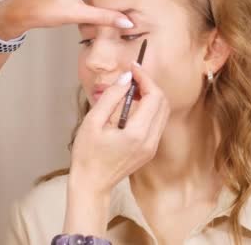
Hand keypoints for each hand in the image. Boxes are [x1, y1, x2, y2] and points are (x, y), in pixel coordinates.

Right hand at [69, 64, 169, 195]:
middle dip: (149, 85)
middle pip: (163, 102)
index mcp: (137, 134)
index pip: (154, 96)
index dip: (145, 78)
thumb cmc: (87, 154)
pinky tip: (132, 105)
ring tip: (130, 89)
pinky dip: (149, 109)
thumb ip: (111, 97)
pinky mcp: (149, 150)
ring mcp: (152, 147)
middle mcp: (150, 141)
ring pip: (162, 112)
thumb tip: (126, 78)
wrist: (91, 183)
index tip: (132, 68)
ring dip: (150, 96)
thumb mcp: (93, 121)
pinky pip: (156, 123)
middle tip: (131, 77)